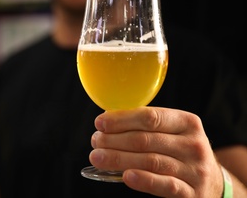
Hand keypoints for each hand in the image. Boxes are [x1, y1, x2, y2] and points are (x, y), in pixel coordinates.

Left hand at [90, 107, 222, 197]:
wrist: (212, 182)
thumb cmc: (180, 152)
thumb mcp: (172, 133)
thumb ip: (147, 127)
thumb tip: (107, 122)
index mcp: (186, 122)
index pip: (150, 117)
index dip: (122, 119)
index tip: (100, 123)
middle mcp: (193, 144)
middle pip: (146, 139)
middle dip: (115, 140)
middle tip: (95, 141)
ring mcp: (194, 169)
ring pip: (151, 161)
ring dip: (119, 158)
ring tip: (97, 157)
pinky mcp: (192, 192)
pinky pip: (164, 185)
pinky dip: (144, 180)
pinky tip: (125, 176)